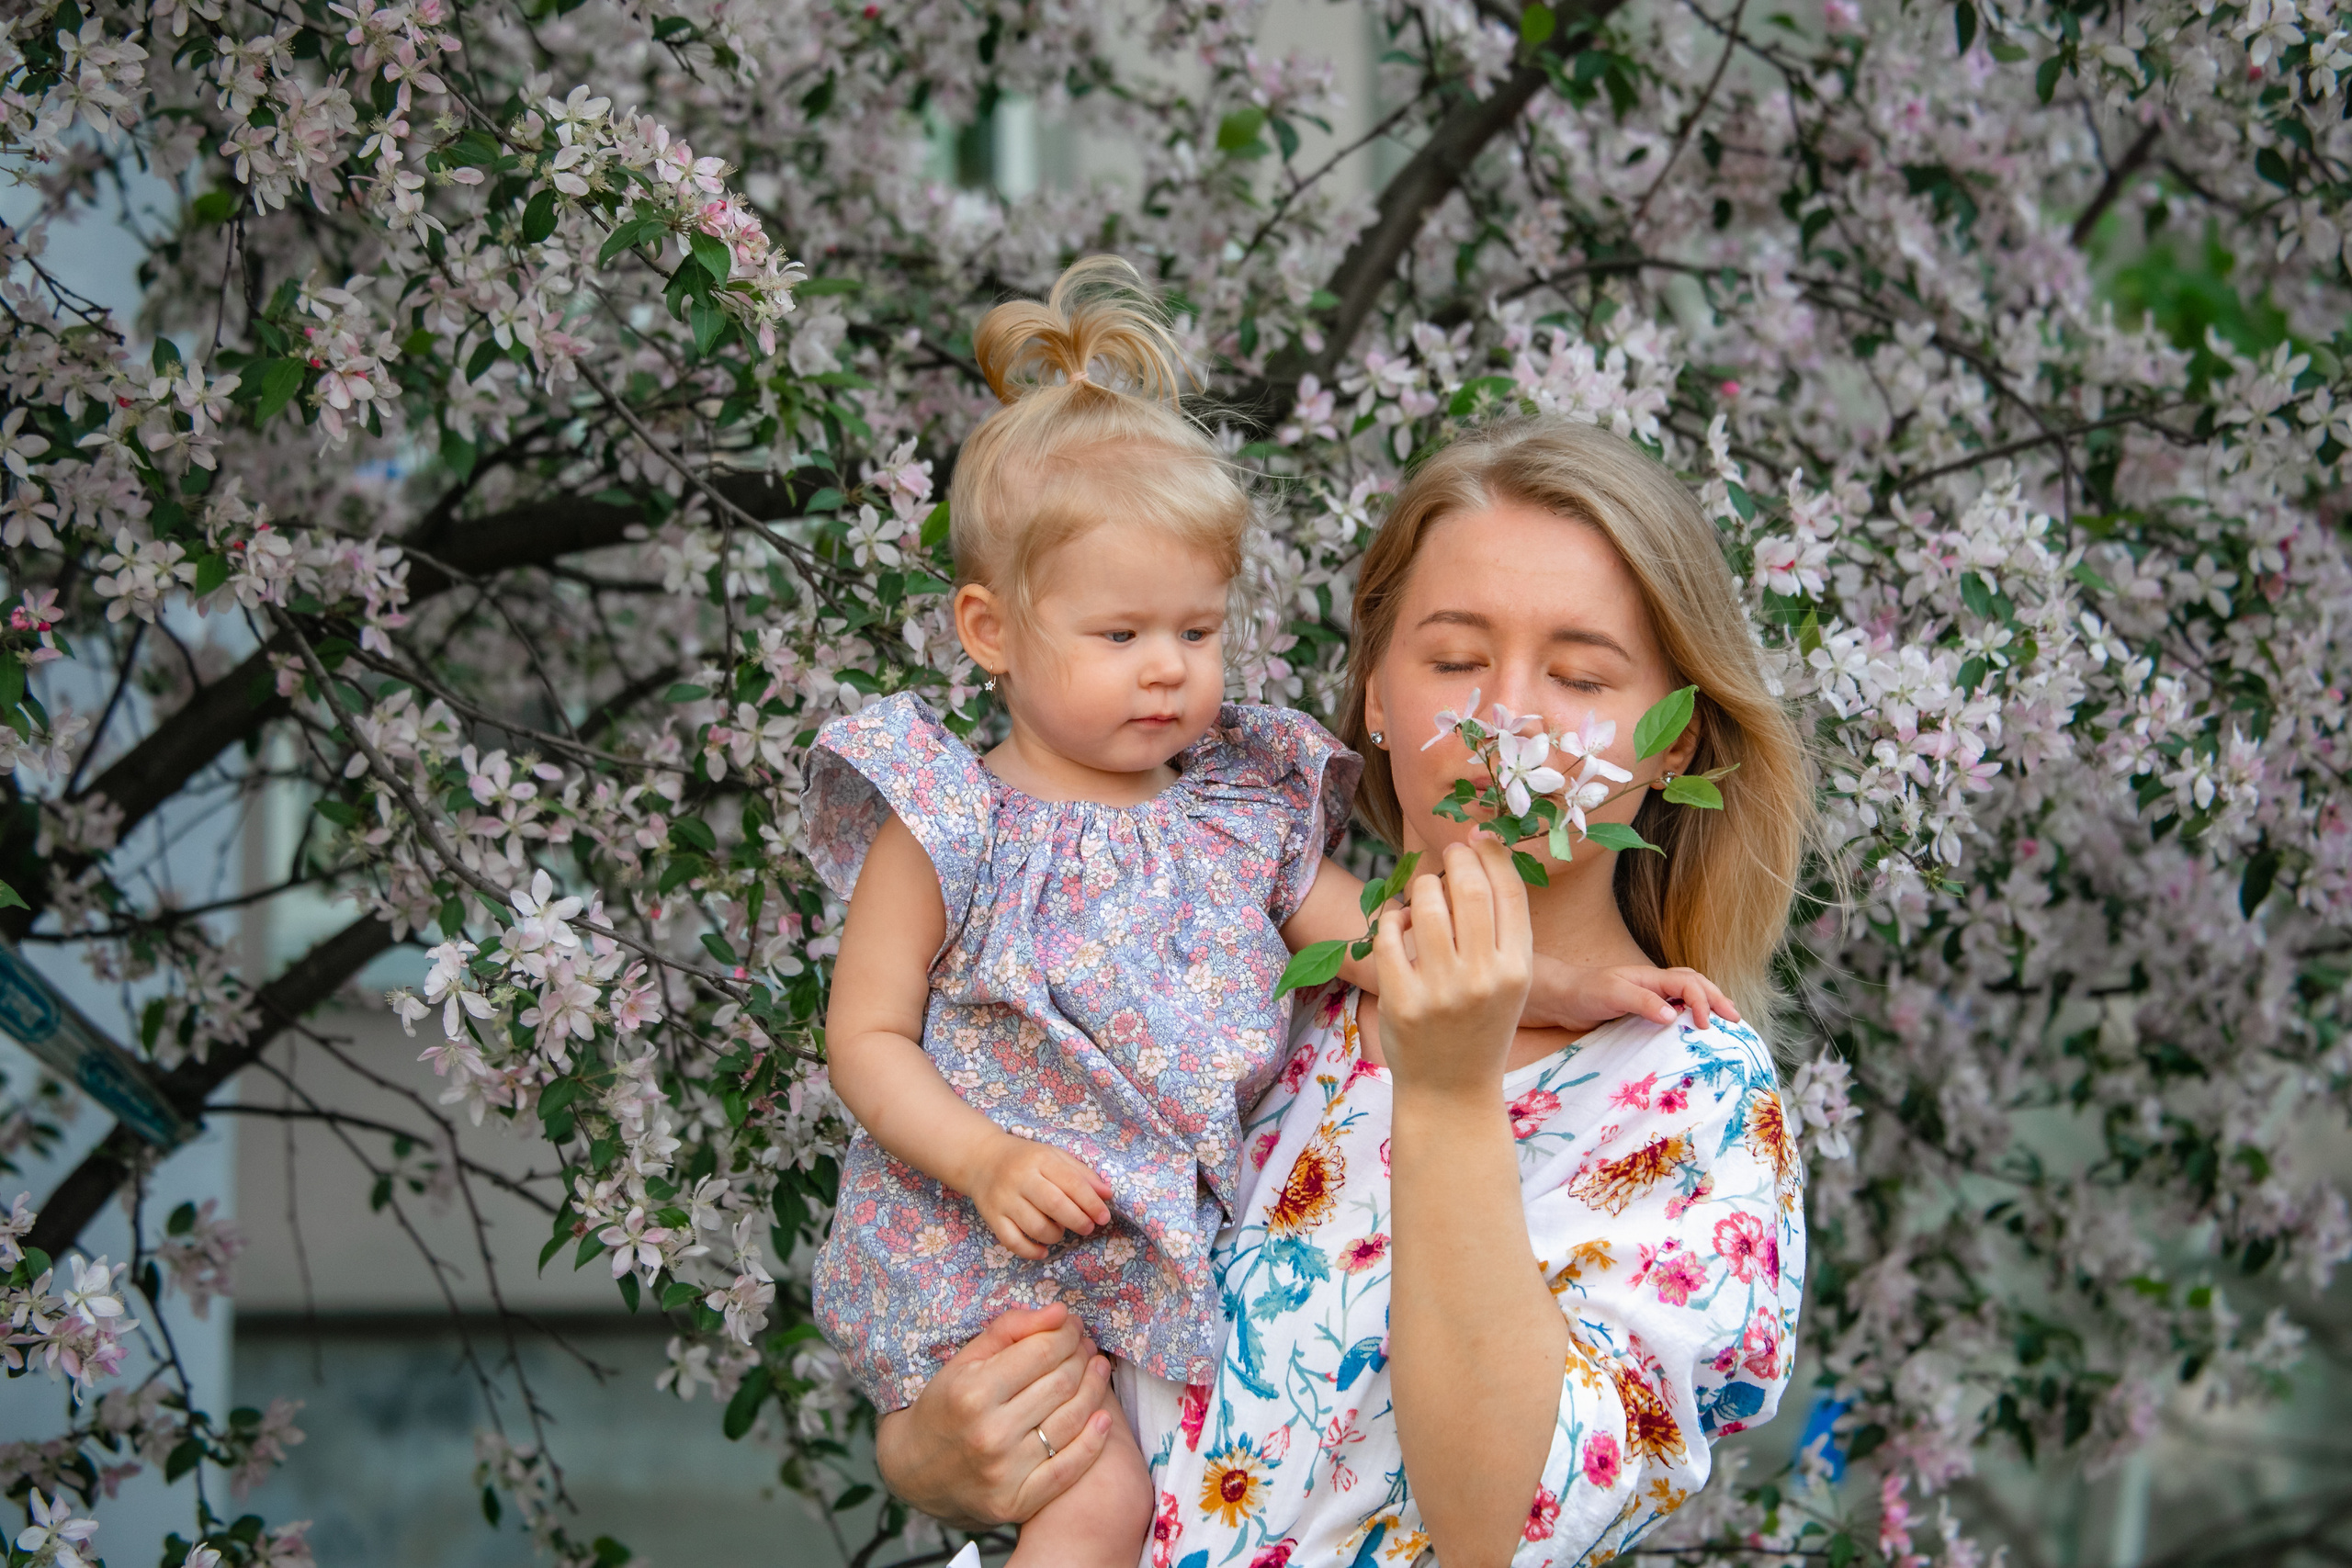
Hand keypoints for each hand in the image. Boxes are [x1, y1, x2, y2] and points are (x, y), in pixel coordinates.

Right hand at [874, 1302, 1115, 1526]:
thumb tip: (1060, 1312)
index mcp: (972, 1393)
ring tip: (1098, 1370)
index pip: (1042, 1352)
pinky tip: (1103, 1417)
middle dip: (1081, 1357)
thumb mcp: (966, 1360)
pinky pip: (1069, 1469)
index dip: (1066, 1333)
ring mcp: (1005, 1472)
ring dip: (1095, 1389)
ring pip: (1071, 1421)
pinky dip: (1093, 1441)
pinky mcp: (1016, 1502)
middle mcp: (989, 1434)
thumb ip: (1010, 1330)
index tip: (1072, 1325)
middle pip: (1061, 1384)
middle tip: (1086, 1346)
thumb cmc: (946, 1404)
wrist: (916, 1469)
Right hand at [963, 1134, 1113, 1260]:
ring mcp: (1004, 1199)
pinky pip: (1012, 1241)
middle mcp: (1020, 1178)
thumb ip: (1081, 1174)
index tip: (1103, 1217)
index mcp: (1040, 1159)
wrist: (981, 1159)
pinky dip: (1031, 1251)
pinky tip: (1043, 1250)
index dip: (1091, 1203)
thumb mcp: (1054, 1156)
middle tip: (1087, 1227)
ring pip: (1035, 1227)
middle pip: (1055, 1205)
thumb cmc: (1025, 1159)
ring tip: (1060, 1230)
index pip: (1071, 1183)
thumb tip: (1108, 1195)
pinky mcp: (991, 1217)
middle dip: (1077, 1221)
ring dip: (1055, 1235)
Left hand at [1372, 835, 1532, 1102]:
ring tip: (1423, 895)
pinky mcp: (1402, 1001)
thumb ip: (1500, 922)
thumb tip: (1481, 845)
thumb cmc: (1481, 1023)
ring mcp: (1441, 991)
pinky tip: (1397, 923)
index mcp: (1518, 968)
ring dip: (1420, 887)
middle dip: (1453, 858)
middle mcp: (1484, 977)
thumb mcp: (1510, 978)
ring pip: (1424, 903)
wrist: (1452, 1089)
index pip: (1508, 890)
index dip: (1491, 853)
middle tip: (1447, 855)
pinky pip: (1388, 934)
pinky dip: (1390, 918)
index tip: (1475, 838)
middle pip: (1467, 887)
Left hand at [1524, 960, 1738, 1032]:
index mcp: (1651, 977)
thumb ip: (1642, 1003)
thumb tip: (1675, 1016)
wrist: (1560, 998)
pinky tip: (1696, 1030)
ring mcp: (1649, 996)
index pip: (1688, 984)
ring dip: (1709, 1004)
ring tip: (1726, 1021)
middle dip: (1718, 999)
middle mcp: (1654, 984)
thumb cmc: (1584, 992)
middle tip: (1736, 1020)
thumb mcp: (1613, 995)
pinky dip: (1692, 1015)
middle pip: (1696, 984)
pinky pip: (1675, 1009)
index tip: (1705, 1026)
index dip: (1703, 1002)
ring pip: (1688, 994)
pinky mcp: (1642, 1011)